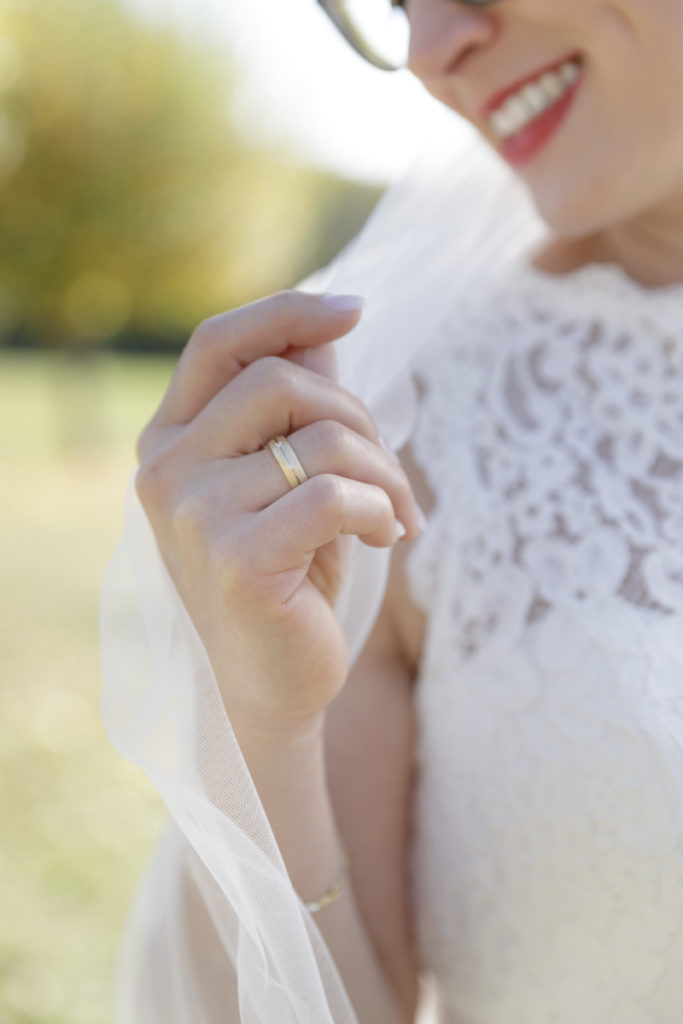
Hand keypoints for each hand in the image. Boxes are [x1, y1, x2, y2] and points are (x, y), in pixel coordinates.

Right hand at [134, 291, 422, 740]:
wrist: (270, 685)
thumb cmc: (287, 575)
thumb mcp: (290, 480)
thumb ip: (299, 405)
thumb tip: (330, 323)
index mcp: (170, 441)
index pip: (219, 344)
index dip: (287, 312)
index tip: (355, 310)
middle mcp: (166, 470)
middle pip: (283, 381)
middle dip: (361, 417)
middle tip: (392, 476)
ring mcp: (194, 514)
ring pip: (322, 440)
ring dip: (385, 474)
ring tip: (400, 515)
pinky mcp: (235, 559)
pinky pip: (334, 496)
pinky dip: (381, 511)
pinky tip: (388, 539)